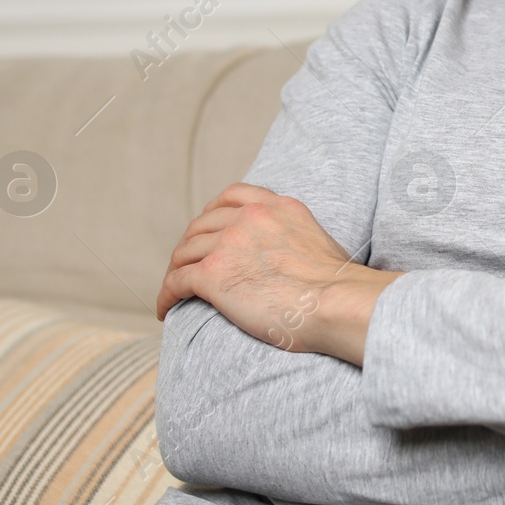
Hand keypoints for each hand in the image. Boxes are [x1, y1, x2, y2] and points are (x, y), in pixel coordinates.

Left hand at [154, 182, 400, 364]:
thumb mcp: (317, 240)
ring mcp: (229, 244)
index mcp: (277, 207)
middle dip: (190, 245)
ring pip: (184, 253)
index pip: (232, 196)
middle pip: (202, 225)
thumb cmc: (338, 287)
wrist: (338, 302)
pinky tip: (166, 309)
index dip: (213, 212)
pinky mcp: (213, 275)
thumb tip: (289, 259)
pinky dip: (166, 295)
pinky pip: (175, 282)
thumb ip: (294, 236)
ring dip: (175, 271)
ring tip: (174, 291)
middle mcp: (250, 218)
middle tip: (187, 266)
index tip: (208, 229)